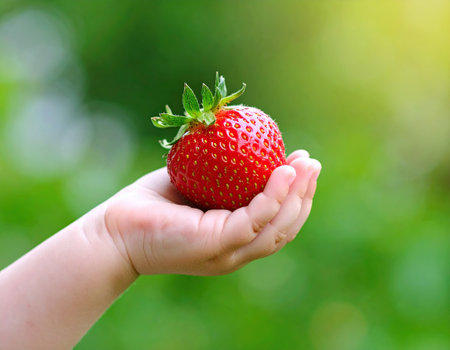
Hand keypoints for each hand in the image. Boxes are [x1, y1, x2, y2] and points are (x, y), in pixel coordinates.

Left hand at [102, 150, 320, 274]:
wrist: (115, 229)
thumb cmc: (154, 205)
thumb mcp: (199, 185)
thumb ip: (224, 175)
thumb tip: (244, 147)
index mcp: (234, 239)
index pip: (276, 223)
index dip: (295, 197)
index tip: (302, 166)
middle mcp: (236, 251)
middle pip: (284, 227)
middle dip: (304, 195)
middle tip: (313, 163)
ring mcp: (227, 252)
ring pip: (276, 227)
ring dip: (296, 195)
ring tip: (305, 164)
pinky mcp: (214, 245)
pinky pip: (253, 220)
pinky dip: (272, 196)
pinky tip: (281, 171)